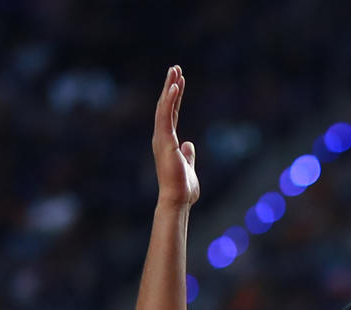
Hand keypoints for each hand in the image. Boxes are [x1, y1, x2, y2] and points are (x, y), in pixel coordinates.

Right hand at [153, 65, 198, 207]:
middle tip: (175, 68)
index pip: (171, 114)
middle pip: (165, 106)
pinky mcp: (164, 141)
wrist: (177, 201)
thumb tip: (189, 144)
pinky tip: (175, 87)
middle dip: (170, 86)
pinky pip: (165, 116)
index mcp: (168, 142)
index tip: (179, 82)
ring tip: (175, 70)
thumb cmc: (183, 189)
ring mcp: (161, 139)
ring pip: (163, 107)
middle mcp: (162, 138)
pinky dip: (169, 100)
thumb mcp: (188, 167)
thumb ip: (188, 155)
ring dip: (169, 88)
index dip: (175, 98)